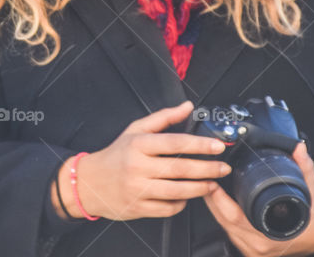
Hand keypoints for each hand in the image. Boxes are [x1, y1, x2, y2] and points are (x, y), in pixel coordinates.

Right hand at [61, 100, 231, 220]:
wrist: (89, 182)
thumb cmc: (116, 154)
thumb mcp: (135, 130)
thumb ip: (163, 118)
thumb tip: (187, 106)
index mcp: (138, 144)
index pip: (174, 143)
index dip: (199, 144)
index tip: (218, 145)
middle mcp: (137, 166)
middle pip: (179, 168)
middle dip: (207, 169)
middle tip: (223, 168)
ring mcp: (137, 189)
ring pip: (177, 191)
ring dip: (200, 188)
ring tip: (213, 184)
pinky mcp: (138, 208)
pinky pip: (167, 208)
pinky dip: (181, 203)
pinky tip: (188, 197)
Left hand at [202, 141, 313, 256]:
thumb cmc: (313, 218)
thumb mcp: (311, 191)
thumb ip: (304, 168)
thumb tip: (298, 147)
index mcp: (270, 232)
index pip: (235, 216)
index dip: (219, 199)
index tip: (213, 182)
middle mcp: (258, 244)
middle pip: (223, 220)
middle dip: (211, 198)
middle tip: (205, 177)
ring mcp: (252, 249)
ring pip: (223, 226)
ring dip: (214, 206)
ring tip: (208, 186)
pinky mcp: (248, 250)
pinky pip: (229, 231)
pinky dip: (221, 215)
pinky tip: (218, 202)